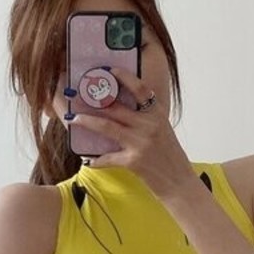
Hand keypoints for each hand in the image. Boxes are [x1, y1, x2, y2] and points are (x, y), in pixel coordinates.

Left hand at [78, 67, 196, 202]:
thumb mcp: (162, 130)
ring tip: (74, 118)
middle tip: (78, 95)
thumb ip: (146, 118)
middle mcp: (149, 125)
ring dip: (87, 121)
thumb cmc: (170, 156)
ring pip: (107, 127)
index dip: (125, 78)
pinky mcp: (133, 161)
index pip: (140, 89)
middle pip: (116, 107)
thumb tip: (121, 109)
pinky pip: (108, 157)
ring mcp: (141, 142)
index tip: (111, 70)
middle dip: (94, 101)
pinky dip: (96, 159)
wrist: (180, 182)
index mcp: (157, 114)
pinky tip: (87, 160)